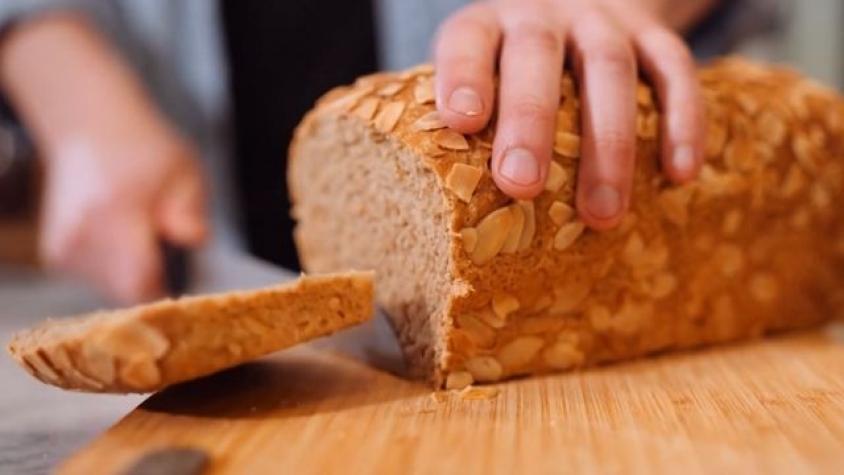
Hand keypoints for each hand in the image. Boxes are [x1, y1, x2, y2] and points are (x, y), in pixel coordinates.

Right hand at [40, 120, 206, 303]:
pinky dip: (114, 266)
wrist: (90, 129)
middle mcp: (80, 233)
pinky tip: (119, 234)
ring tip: (139, 231)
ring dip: (133, 271)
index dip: (164, 286)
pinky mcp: (55, 254)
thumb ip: (191, 209)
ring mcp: (63, 246)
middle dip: (153, 276)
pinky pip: (96, 279)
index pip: (137, 281)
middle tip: (161, 241)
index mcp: (114, 211)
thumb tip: (191, 239)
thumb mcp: (185, 171)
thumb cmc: (146, 151)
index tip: (179, 271)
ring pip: (111, 288)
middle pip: (126, 290)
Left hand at [434, 0, 706, 228]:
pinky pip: (675, 68)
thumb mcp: (485, 72)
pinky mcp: (652, 32)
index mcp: (489, 24)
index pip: (468, 40)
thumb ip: (472, 119)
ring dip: (607, 144)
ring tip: (602, 214)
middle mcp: (543, 12)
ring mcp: (602, 18)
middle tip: (521, 186)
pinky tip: (680, 173)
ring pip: (609, 69)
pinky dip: (682, 119)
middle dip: (529, 121)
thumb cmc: (515, 65)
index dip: (463, 77)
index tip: (461, 122)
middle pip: (535, 56)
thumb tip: (441, 212)